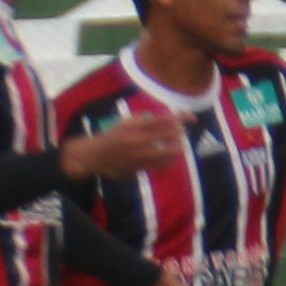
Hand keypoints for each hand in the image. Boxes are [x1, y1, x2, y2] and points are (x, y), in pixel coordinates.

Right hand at [64, 109, 185, 182]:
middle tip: (183, 132)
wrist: (94, 156)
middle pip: (167, 135)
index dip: (180, 118)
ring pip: (166, 152)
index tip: (191, 118)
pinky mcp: (138, 167)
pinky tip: (171, 158)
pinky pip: (160, 165)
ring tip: (180, 146)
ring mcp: (138, 155)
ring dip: (177, 148)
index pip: (163, 119)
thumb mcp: (126, 123)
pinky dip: (169, 161)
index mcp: (133, 125)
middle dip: (179, 133)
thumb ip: (145, 120)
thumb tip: (168, 118)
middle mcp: (136, 140)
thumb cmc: (113, 136)